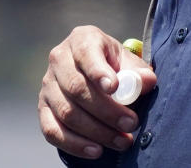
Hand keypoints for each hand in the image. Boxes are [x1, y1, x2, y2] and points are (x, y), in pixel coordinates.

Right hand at [38, 25, 157, 159]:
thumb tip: (147, 82)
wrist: (94, 72)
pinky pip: (52, 131)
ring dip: (96, 131)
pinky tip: (97, 150)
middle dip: (106, 111)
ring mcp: (47, 86)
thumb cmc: (114, 65)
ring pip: (67, 112)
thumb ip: (138, 72)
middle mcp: (59, 60)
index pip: (86, 53)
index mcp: (82, 40)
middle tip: (131, 124)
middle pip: (77, 88)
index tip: (114, 88)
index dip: (98, 72)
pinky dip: (74, 144)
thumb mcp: (128, 62)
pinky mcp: (42, 109)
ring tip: (122, 141)